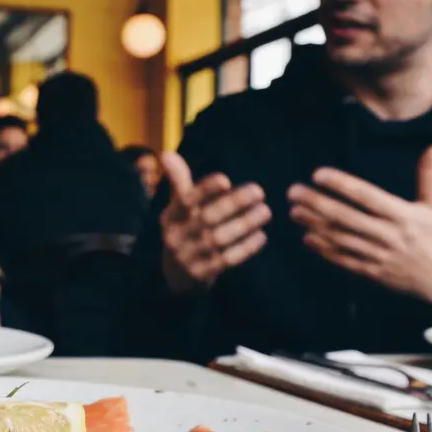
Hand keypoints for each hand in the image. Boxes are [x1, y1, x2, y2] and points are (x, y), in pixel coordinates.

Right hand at [159, 152, 270, 293]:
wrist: (177, 277)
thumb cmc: (183, 232)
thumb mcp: (178, 209)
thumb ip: (179, 182)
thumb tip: (166, 153)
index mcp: (171, 217)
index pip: (185, 200)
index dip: (204, 190)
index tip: (225, 180)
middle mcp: (176, 237)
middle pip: (206, 218)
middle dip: (233, 204)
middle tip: (259, 191)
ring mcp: (188, 257)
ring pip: (219, 239)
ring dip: (245, 224)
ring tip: (265, 211)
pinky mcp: (202, 275)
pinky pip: (227, 260)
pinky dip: (245, 248)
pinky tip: (261, 236)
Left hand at [287, 145, 431, 303]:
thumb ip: (429, 175)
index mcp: (403, 216)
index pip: (367, 196)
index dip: (341, 184)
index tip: (318, 174)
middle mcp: (389, 235)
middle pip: (347, 217)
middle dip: (317, 203)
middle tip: (293, 192)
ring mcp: (378, 255)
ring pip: (341, 239)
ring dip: (314, 224)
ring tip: (294, 211)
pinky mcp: (371, 272)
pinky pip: (344, 260)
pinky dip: (324, 250)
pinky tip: (307, 237)